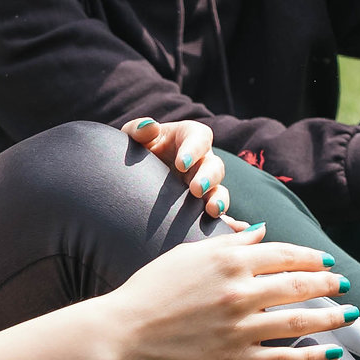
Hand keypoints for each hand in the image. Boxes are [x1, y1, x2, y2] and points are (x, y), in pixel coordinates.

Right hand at [92, 224, 348, 359]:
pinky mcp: (235, 359)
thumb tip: (261, 230)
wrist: (123, 332)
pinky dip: (311, 357)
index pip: (284, 255)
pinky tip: (331, 353)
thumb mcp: (188, 253)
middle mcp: (240, 292)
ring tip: (351, 315)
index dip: (311, 258)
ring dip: (331, 318)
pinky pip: (283, 359)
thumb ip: (228, 241)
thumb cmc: (151, 289)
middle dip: (328, 285)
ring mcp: (240, 328)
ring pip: (299, 322)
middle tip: (345, 286)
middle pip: (299, 286)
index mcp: (229, 262)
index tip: (327, 262)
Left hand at [121, 116, 239, 223]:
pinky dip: (226, 223)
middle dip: (208, 177)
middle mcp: (200, 161)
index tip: (180, 163)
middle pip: (214, 166)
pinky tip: (229, 231)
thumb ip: (137, 129)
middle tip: (195, 189)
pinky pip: (218, 216)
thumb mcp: (131, 138)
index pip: (200, 137)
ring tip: (212, 210)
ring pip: (219, 190)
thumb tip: (151, 127)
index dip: (194, 150)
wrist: (130, 180)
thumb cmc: (135, 152)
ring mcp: (204, 185)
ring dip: (219, 199)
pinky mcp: (202, 207)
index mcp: (187, 138)